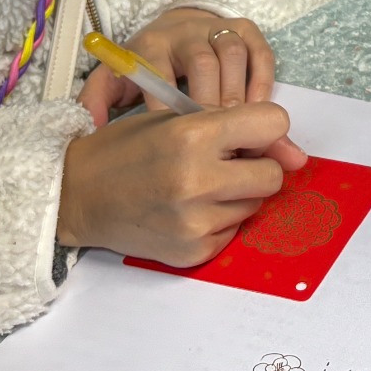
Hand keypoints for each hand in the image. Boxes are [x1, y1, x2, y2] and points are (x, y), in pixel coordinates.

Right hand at [57, 101, 308, 264]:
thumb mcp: (174, 118)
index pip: (274, 123)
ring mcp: (194, 222)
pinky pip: (232, 232)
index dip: (265, 127)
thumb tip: (294, 154)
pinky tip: (187, 210)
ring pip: (255, 205)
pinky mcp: (192, 252)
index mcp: (192, 135)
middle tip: (227, 163)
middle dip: (258, 166)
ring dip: (237, 194)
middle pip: (273, 174)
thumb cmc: (125, 149)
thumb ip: (233, 126)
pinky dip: (219, 221)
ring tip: (198, 185)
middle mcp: (196, 180)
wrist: (75, 196)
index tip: (250, 133)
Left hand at [77, 8, 275, 126]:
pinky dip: (262, 80)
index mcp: (149, 46)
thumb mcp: (114, 81)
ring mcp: (216, 28)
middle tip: (216, 141)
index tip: (176, 142)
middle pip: (201, 61)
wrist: (173, 29)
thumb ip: (97, 103)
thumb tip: (88, 128)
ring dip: (238, 92)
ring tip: (238, 129)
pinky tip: (257, 109)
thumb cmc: (143, 68)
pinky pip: (260, 50)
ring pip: (232, 53)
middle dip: (210, 102)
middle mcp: (183, 32)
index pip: (160, 73)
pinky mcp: (244, 28)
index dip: (170, 109)